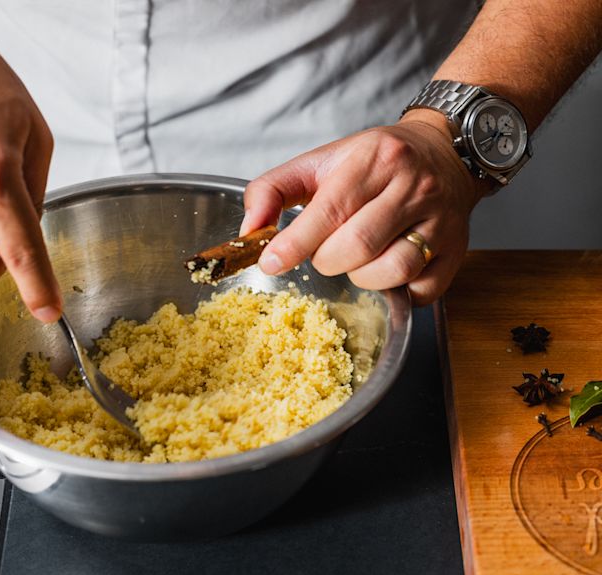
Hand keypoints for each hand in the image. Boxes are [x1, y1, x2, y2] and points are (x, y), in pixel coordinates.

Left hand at [240, 110, 485, 305]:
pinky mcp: (456, 250)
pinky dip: (396, 292)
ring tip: (357, 259)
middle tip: (325, 252)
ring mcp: (440, 220)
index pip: (330, 210)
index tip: (271, 262)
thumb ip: (273, 190)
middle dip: (327, 260)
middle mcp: (413, 187)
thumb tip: (249, 232)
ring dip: (362, 277)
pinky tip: (385, 270)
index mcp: (375, 160)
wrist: (444, 152)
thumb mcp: (319, 161)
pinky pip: (421, 291)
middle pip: (358, 246)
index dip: (296, 243)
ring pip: (392, 271)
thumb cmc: (374, 162)